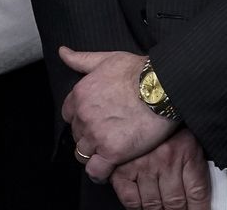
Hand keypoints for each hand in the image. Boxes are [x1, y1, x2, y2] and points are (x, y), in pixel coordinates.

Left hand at [60, 47, 177, 181]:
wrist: (163, 88)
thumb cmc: (139, 71)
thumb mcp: (106, 59)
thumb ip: (82, 59)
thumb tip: (63, 52)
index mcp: (80, 94)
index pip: (68, 114)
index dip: (80, 119)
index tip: (93, 122)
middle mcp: (83, 115)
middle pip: (76, 134)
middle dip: (88, 136)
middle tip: (106, 136)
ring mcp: (96, 135)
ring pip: (83, 153)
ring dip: (92, 154)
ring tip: (106, 154)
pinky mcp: (112, 152)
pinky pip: (96, 170)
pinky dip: (99, 173)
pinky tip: (105, 172)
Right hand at [108, 128, 211, 209]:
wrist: (141, 103)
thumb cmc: (163, 123)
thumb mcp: (188, 139)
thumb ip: (193, 165)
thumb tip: (199, 197)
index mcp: (187, 152)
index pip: (198, 194)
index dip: (199, 209)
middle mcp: (166, 160)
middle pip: (176, 203)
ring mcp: (142, 165)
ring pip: (154, 204)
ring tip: (160, 208)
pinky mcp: (122, 168)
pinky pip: (130, 199)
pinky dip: (136, 206)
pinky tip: (141, 204)